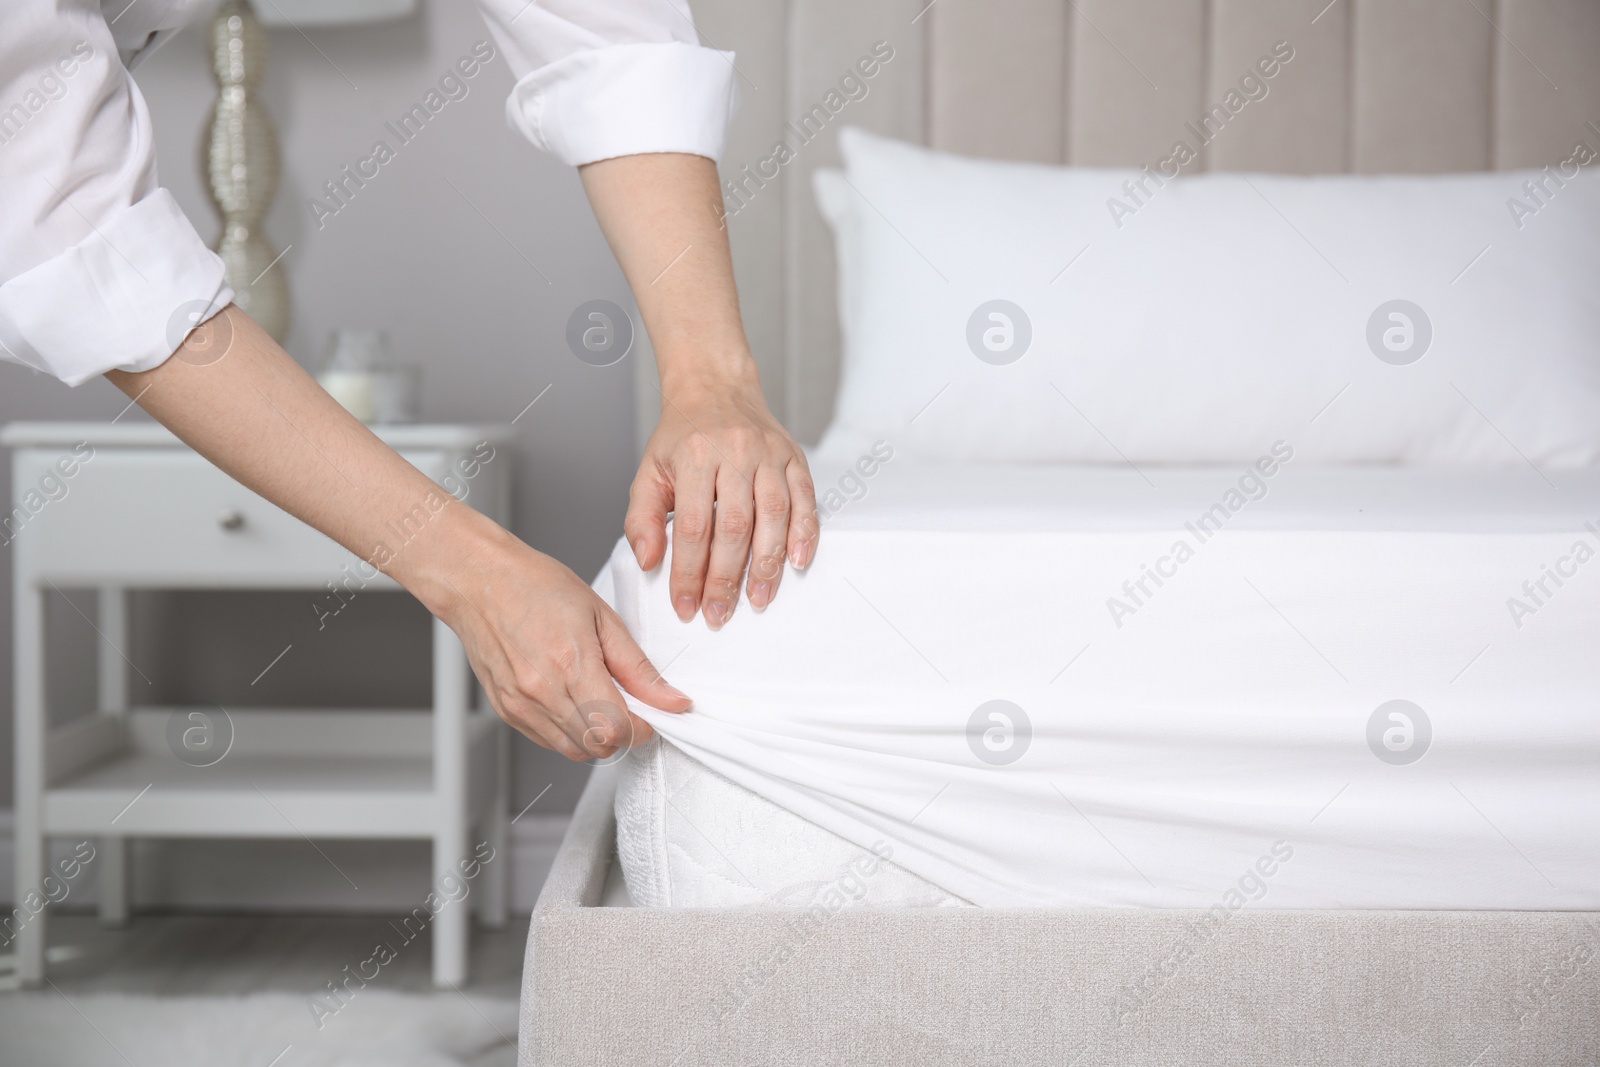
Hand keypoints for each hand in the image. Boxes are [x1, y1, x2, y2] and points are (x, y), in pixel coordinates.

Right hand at [431, 516, 691, 760]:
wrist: (479, 580)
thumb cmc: (535, 586)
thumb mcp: (601, 615)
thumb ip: (637, 666)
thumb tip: (670, 699)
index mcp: (571, 664)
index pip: (617, 729)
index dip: (643, 728)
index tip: (650, 713)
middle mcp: (542, 691)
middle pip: (598, 747)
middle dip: (623, 734)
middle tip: (629, 705)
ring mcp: (520, 705)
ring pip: (573, 751)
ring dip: (596, 737)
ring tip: (599, 700)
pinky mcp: (506, 710)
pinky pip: (548, 740)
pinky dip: (570, 731)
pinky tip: (572, 700)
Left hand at [625, 369, 817, 628]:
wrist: (715, 387)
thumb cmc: (681, 437)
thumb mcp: (649, 472)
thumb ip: (642, 518)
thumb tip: (649, 561)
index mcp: (694, 456)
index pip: (693, 527)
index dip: (690, 572)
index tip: (686, 605)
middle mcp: (734, 453)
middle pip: (734, 527)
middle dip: (726, 578)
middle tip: (719, 613)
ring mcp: (768, 454)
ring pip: (773, 516)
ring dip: (766, 564)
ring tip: (757, 599)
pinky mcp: (794, 457)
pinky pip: (804, 499)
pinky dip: (803, 533)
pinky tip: (796, 562)